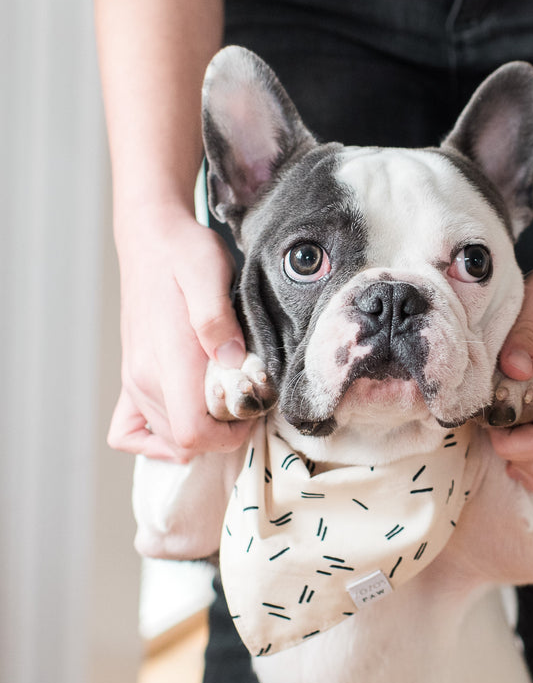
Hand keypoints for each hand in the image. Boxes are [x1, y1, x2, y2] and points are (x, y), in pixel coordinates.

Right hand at [108, 206, 253, 460]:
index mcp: (168, 360)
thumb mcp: (210, 273)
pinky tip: (187, 417)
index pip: (192, 433)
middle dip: (223, 434)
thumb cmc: (185, 254)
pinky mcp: (132, 376)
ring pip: (165, 440)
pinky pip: (128, 431)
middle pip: (183, 443)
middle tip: (248, 401)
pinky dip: (156, 438)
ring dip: (200, 433)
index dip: (229, 436)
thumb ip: (218, 319)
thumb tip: (233, 360)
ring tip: (227, 402)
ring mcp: (134, 379)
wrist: (152, 239)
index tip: (253, 411)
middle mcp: (145, 377)